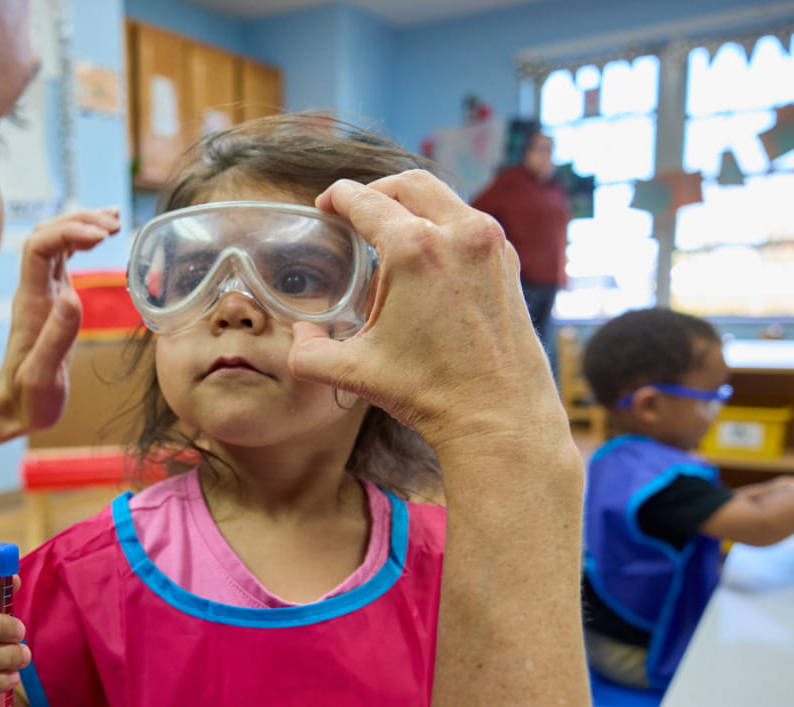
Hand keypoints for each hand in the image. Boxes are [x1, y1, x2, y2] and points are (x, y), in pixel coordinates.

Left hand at [0, 208, 121, 441]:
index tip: (101, 236)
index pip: (39, 247)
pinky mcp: (53, 298)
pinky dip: (82, 239)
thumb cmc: (29, 398)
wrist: (13, 407)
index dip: (68, 232)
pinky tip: (102, 235)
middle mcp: (34, 291)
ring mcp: (42, 292)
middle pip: (46, 234)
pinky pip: (63, 257)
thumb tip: (73, 297)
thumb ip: (57, 338)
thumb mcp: (43, 376)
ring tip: (115, 221)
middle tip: (115, 223)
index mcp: (31, 304)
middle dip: (78, 220)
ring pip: (54, 241)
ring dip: (81, 225)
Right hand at [288, 171, 564, 457]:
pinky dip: (442, 226)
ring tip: (389, 234)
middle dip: (376, 190)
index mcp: (415, 250)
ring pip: (444, 199)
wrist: (499, 417)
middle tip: (354, 210)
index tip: (325, 204)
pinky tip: (426, 258)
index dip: (338, 197)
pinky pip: (468, 224)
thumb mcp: (352, 372)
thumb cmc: (428, 393)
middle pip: (409, 184)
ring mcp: (491, 245)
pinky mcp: (509, 262)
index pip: (365, 200)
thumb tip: (301, 334)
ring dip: (412, 207)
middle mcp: (459, 234)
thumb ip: (308, 351)